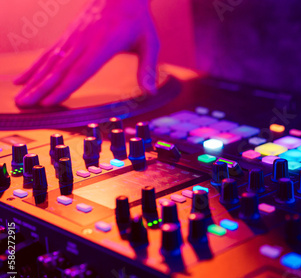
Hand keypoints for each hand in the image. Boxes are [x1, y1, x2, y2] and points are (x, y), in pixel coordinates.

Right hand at [14, 0, 159, 106]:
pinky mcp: (68, 35)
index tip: (50, 101)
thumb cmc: (138, 19)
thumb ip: (147, 69)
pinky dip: (34, 67)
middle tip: (25, 104)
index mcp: (104, 44)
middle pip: (60, 69)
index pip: (82, 69)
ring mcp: (73, 37)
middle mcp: (84, 40)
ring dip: (33, 80)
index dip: (65, 87)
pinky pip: (48, 53)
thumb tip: (149, 92)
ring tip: (20, 97)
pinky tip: (22, 79)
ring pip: (50, 62)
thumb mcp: (150, 43)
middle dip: (41, 88)